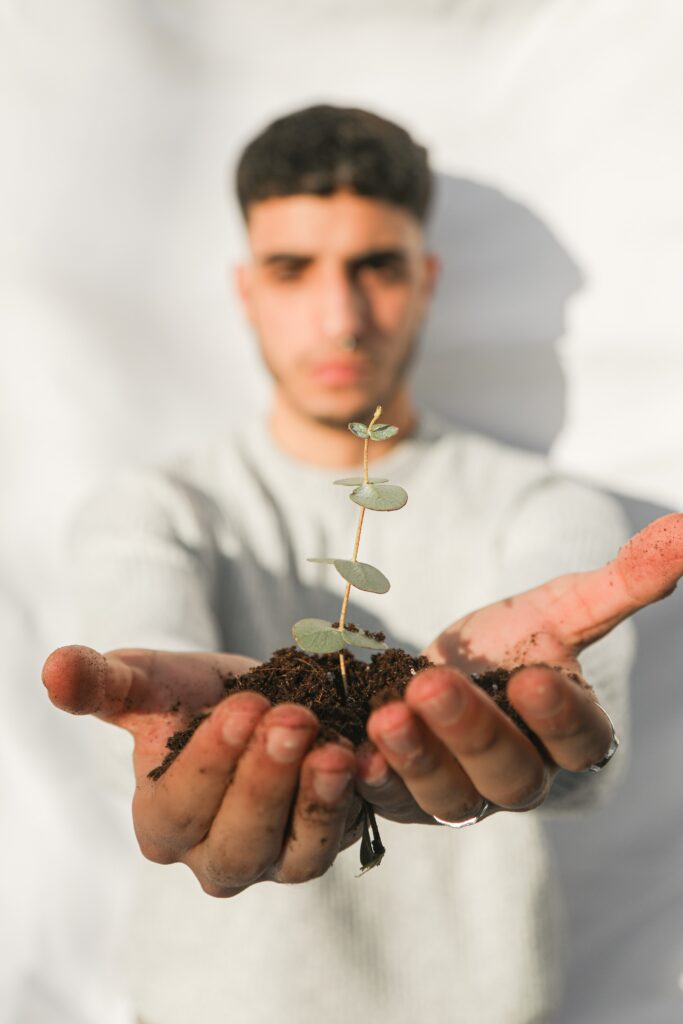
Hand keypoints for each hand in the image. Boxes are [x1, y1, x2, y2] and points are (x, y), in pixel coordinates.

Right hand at [42, 647, 362, 892]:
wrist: (261, 700)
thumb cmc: (195, 698)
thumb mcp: (151, 683)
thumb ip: (104, 683)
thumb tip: (53, 668)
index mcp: (162, 824)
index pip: (176, 809)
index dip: (210, 761)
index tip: (242, 706)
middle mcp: (212, 857)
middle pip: (234, 842)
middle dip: (263, 780)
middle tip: (290, 718)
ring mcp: (270, 861)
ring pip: (290, 854)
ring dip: (313, 799)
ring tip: (333, 747)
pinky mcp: (317, 847)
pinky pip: (335, 840)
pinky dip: (349, 805)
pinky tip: (361, 759)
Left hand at [358, 513, 682, 824]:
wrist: (452, 672)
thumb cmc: (514, 643)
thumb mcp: (562, 606)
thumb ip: (624, 580)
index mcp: (568, 736)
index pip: (582, 742)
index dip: (560, 717)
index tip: (533, 677)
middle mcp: (519, 777)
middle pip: (510, 774)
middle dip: (473, 731)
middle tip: (438, 685)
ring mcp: (462, 794)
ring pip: (449, 796)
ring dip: (418, 758)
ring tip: (388, 714)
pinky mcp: (406, 797)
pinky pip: (390, 803)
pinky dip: (372, 783)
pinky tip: (350, 755)